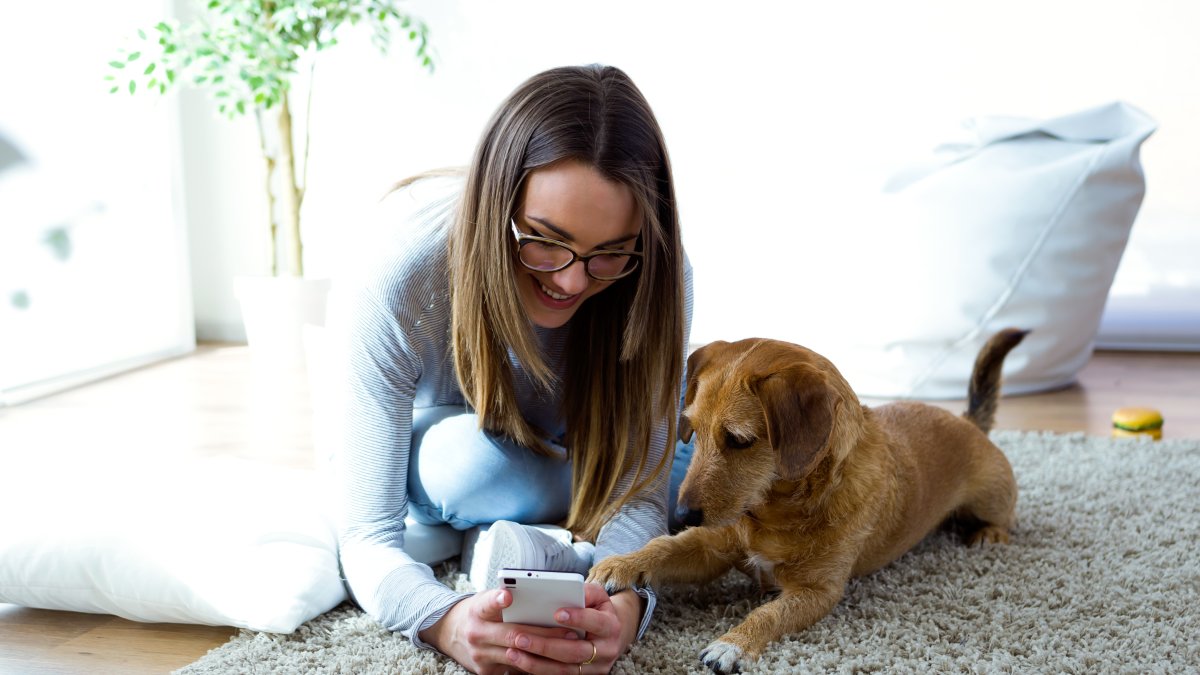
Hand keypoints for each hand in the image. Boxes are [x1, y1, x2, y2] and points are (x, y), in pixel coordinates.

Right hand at [419, 588, 579, 674]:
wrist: (450, 633)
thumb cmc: (478, 612)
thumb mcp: (485, 600)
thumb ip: (506, 600)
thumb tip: (540, 600)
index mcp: (477, 611)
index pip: (486, 603)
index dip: (496, 600)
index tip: (507, 595)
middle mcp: (477, 634)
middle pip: (513, 635)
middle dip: (544, 635)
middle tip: (569, 631)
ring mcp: (480, 656)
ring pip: (518, 656)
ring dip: (545, 653)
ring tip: (569, 646)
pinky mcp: (486, 672)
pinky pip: (516, 669)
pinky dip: (536, 664)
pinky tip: (555, 660)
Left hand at [502, 583, 641, 673]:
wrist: (610, 635)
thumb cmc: (597, 610)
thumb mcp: (597, 596)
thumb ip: (585, 591)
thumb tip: (566, 589)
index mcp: (611, 627)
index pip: (596, 623)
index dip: (578, 618)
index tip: (557, 613)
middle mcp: (606, 651)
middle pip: (574, 652)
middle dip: (545, 646)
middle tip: (519, 637)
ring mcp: (595, 668)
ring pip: (564, 669)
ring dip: (536, 663)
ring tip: (513, 652)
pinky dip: (538, 670)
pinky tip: (521, 662)